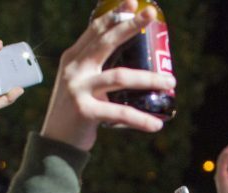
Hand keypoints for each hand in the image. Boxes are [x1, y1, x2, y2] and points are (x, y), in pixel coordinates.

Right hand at [40, 0, 173, 150]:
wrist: (56, 143)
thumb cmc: (74, 112)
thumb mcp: (79, 83)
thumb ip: (95, 68)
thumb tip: (129, 59)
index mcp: (72, 59)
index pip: (95, 31)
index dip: (115, 14)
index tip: (134, 3)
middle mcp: (74, 70)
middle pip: (106, 42)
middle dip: (130, 26)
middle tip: (151, 15)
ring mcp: (78, 89)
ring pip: (120, 76)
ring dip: (150, 79)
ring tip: (171, 82)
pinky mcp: (85, 112)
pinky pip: (120, 113)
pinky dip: (141, 120)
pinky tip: (156, 125)